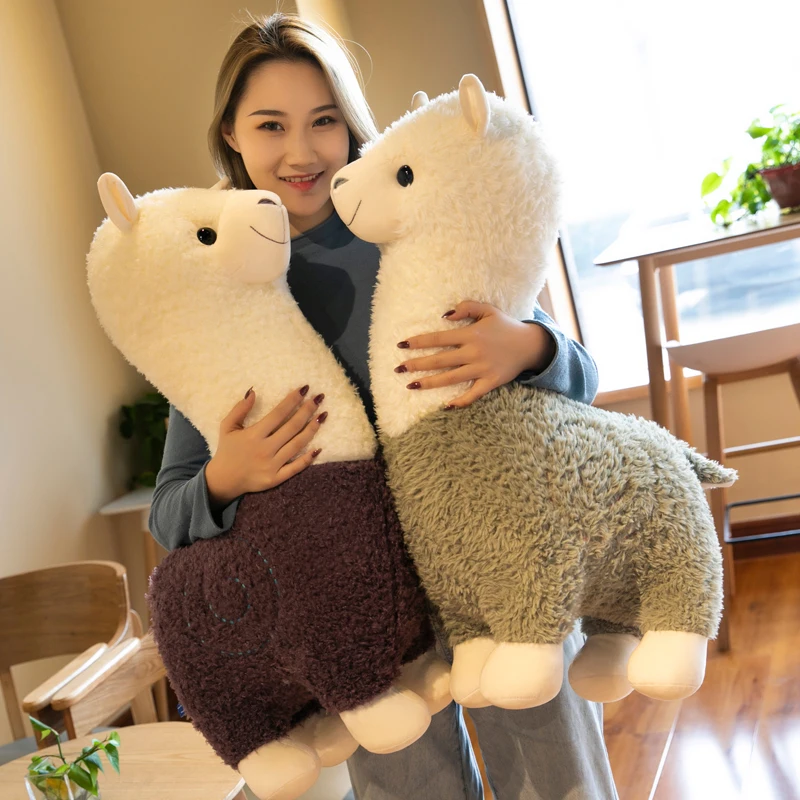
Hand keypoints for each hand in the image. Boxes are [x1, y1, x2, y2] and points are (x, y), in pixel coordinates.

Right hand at [205, 386, 326, 505]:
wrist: (223, 481)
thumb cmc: (227, 451)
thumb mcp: (227, 427)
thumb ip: (239, 409)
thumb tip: (253, 391)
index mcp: (253, 435)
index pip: (278, 414)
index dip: (292, 400)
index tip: (304, 389)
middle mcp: (264, 449)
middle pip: (291, 427)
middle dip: (307, 411)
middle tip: (319, 398)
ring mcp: (271, 465)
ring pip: (297, 445)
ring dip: (311, 430)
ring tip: (322, 416)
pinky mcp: (275, 479)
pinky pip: (295, 468)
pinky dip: (307, 459)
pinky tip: (319, 448)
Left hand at [395, 301, 555, 407]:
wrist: (530, 345)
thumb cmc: (505, 326)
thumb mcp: (488, 310)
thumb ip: (467, 307)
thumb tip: (445, 314)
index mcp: (471, 334)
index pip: (439, 339)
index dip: (419, 342)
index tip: (401, 345)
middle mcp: (474, 352)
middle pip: (440, 360)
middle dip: (417, 365)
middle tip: (398, 369)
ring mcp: (482, 369)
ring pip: (451, 378)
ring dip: (430, 383)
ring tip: (411, 386)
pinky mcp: (491, 382)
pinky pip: (473, 394)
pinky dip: (460, 402)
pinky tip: (446, 406)